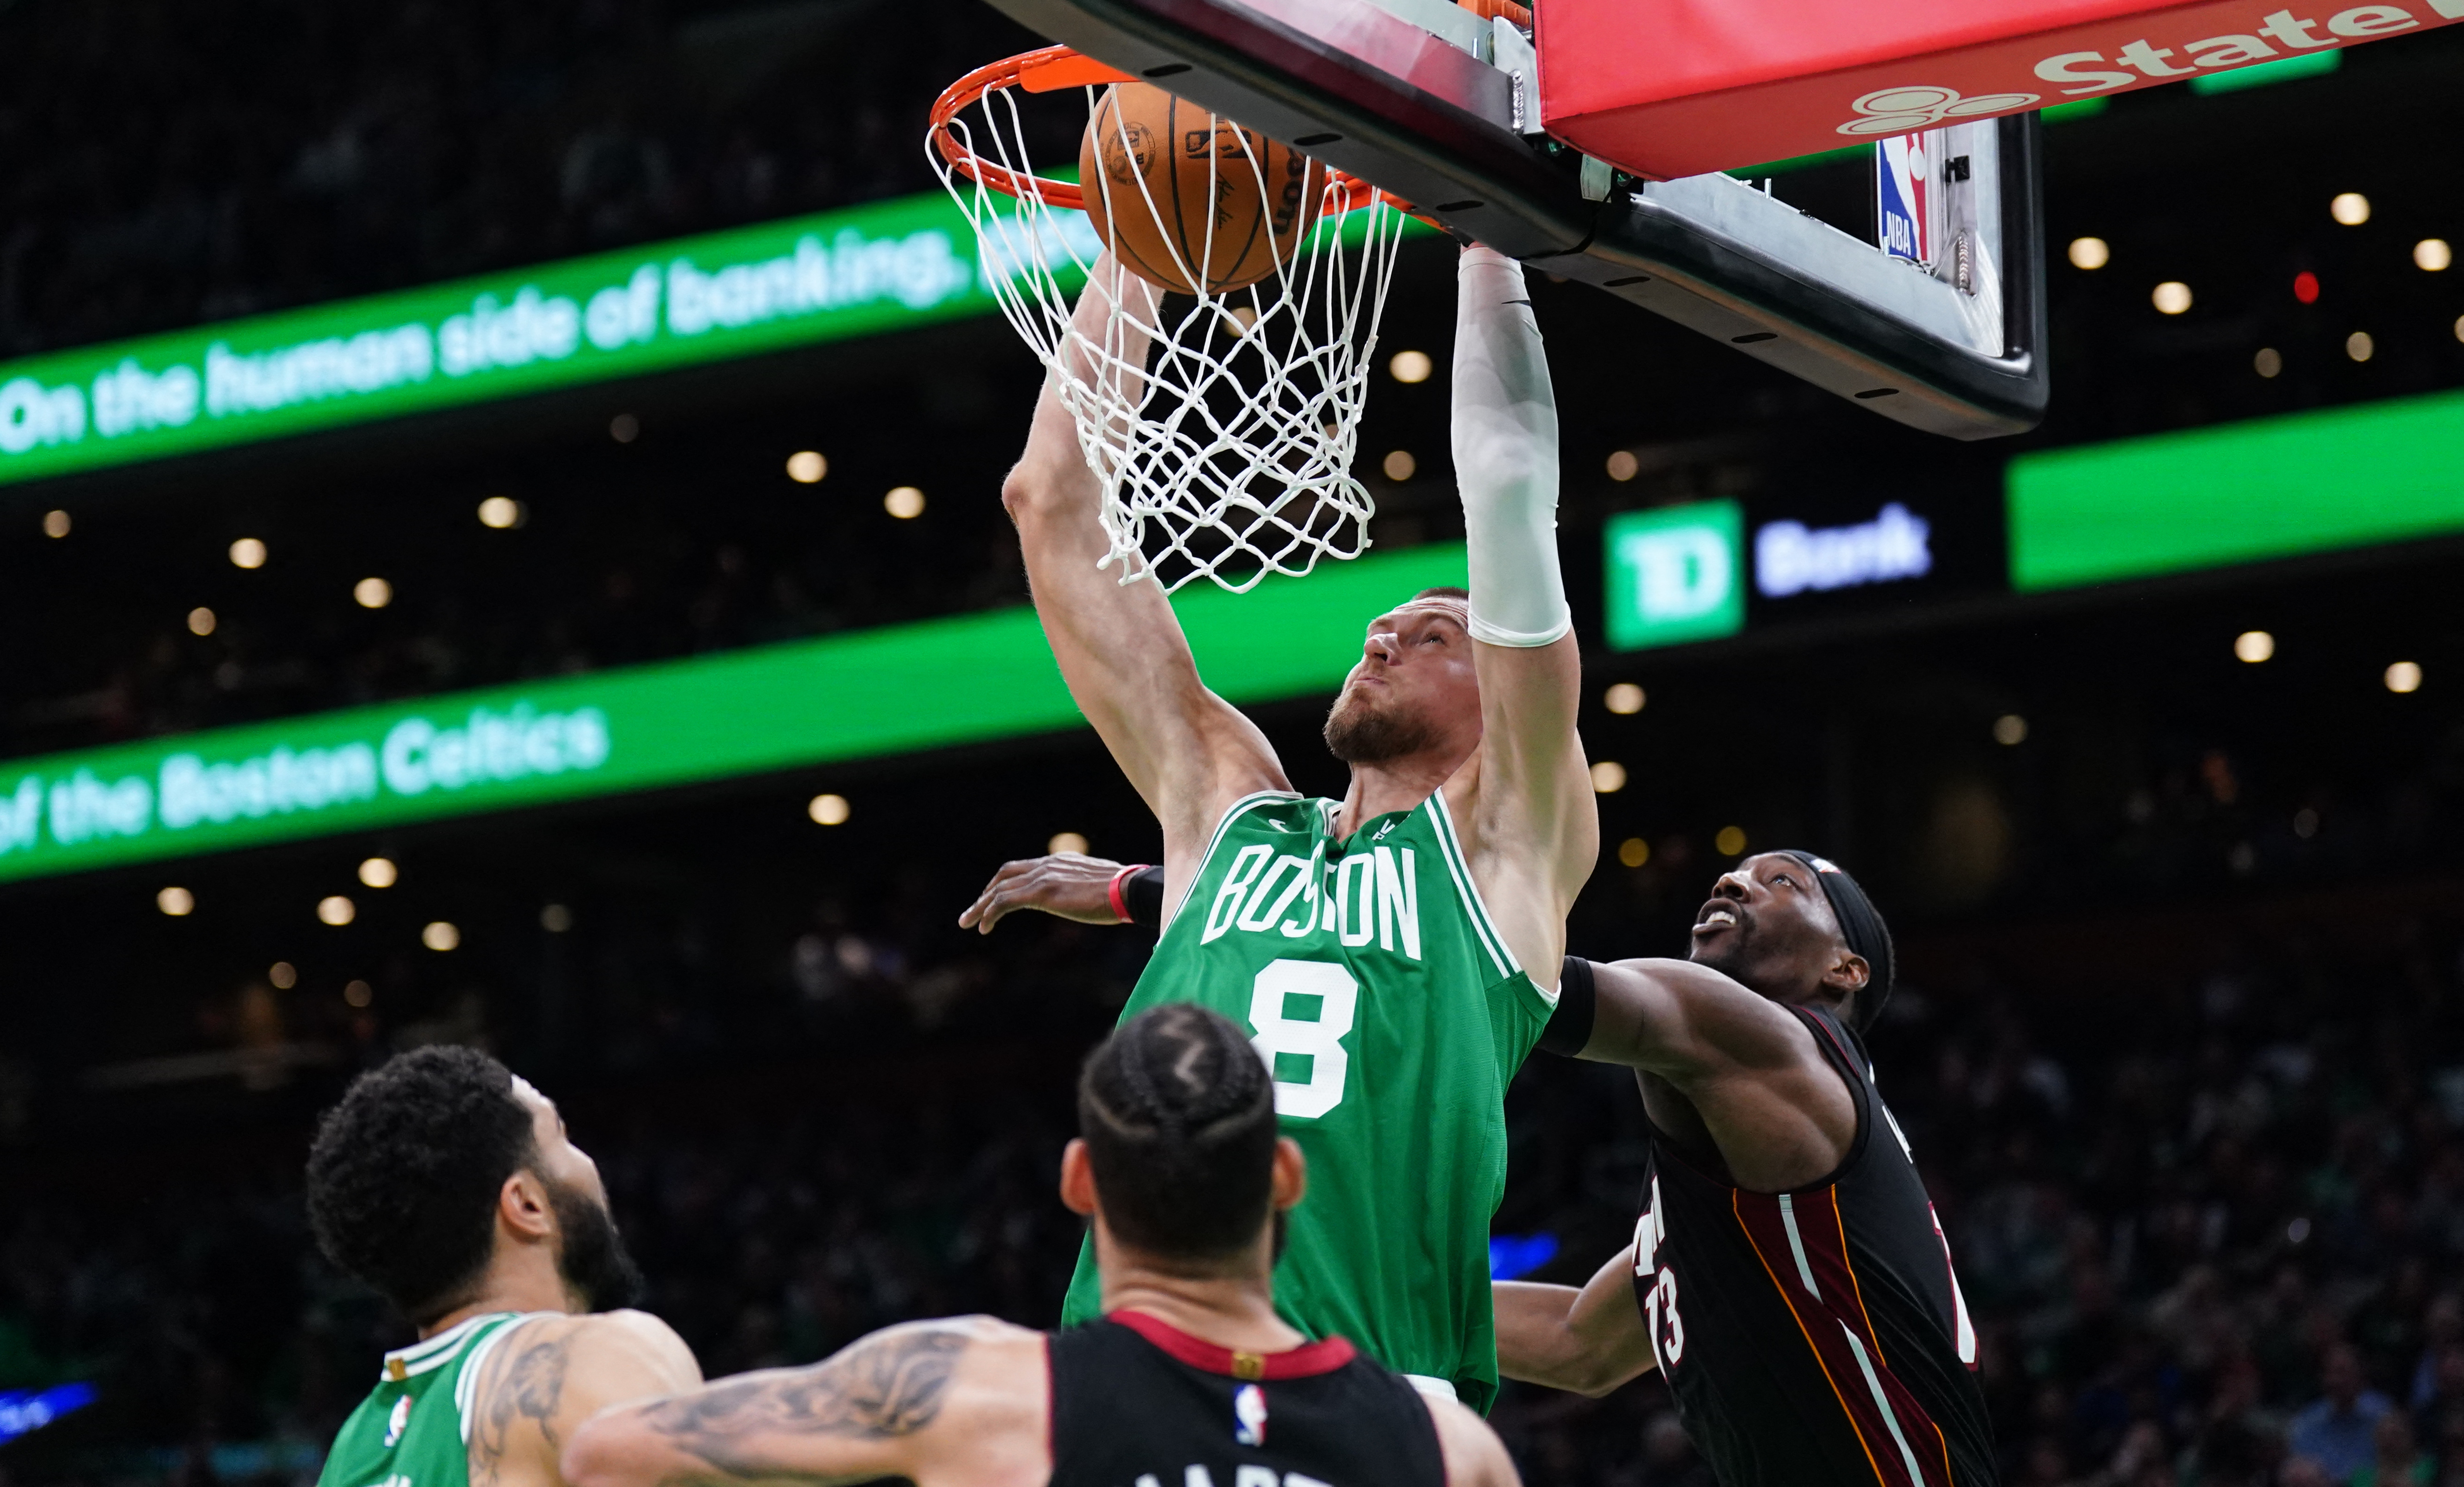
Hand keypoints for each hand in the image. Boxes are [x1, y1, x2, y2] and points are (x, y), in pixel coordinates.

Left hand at [959, 853, 1129, 932]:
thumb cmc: (1121, 892)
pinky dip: (990, 913)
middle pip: (1005, 875)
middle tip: (973, 912)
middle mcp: (1047, 864)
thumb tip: (1088, 898)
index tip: (993, 899)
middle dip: (985, 893)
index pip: (1021, 868)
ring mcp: (1043, 876)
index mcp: (1059, 861)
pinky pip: (1005, 901)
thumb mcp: (1096, 886)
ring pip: (1000, 889)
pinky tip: (985, 928)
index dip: (1003, 884)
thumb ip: (1082, 889)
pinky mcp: (1042, 892)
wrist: (1129, 890)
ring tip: (968, 923)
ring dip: (980, 906)